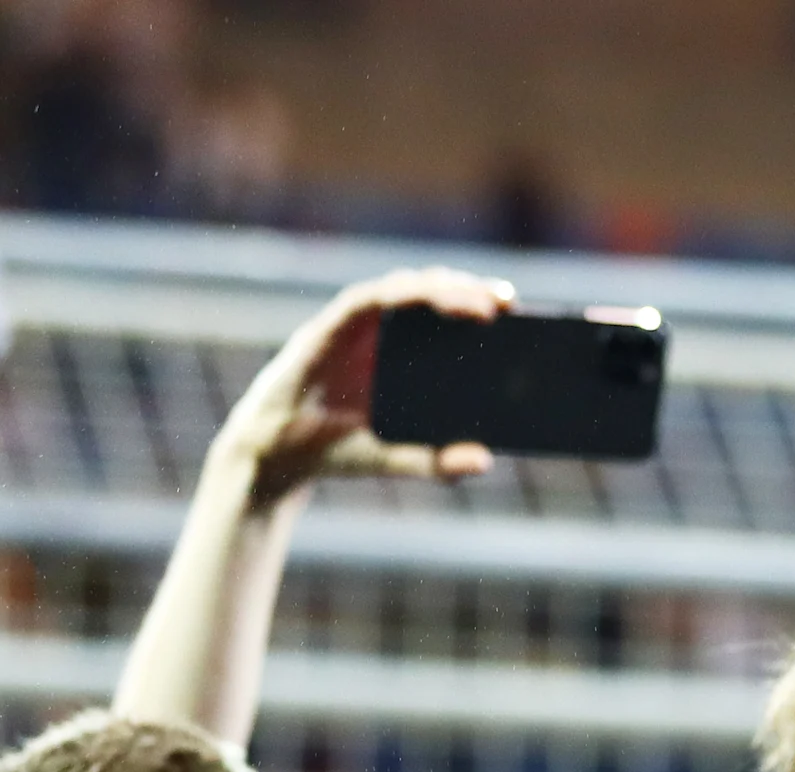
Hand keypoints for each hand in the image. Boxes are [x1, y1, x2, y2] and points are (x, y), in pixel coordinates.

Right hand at [213, 270, 510, 505]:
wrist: (280, 453)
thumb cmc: (340, 450)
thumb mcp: (395, 459)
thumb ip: (436, 461)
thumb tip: (484, 461)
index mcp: (407, 357)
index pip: (450, 318)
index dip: (481, 306)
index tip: (513, 305)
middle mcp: (386, 334)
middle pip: (433, 295)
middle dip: (468, 289)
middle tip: (503, 300)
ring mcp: (358, 327)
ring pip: (404, 289)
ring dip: (438, 286)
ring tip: (471, 298)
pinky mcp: (330, 328)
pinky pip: (364, 300)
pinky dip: (391, 294)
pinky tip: (415, 295)